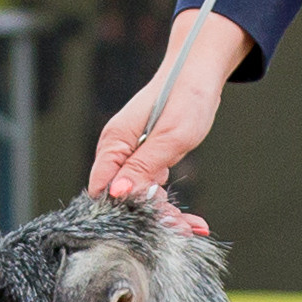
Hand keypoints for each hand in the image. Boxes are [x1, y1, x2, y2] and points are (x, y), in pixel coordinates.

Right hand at [87, 10, 252, 231]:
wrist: (198, 72)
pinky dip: (171, 203)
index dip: (122, 211)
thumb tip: (118, 193)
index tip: (150, 226)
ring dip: (166, 214)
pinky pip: (153, 188)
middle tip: (182, 229)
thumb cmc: (186, 97)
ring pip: (141, 196)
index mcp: (114, 142)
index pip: (103, 189)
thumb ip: (144, 165)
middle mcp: (118, 151)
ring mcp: (132, 155)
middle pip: (123, 197)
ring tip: (194, 227)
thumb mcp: (171, 136)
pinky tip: (193, 219)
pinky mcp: (148, 158)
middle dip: (151, 217)